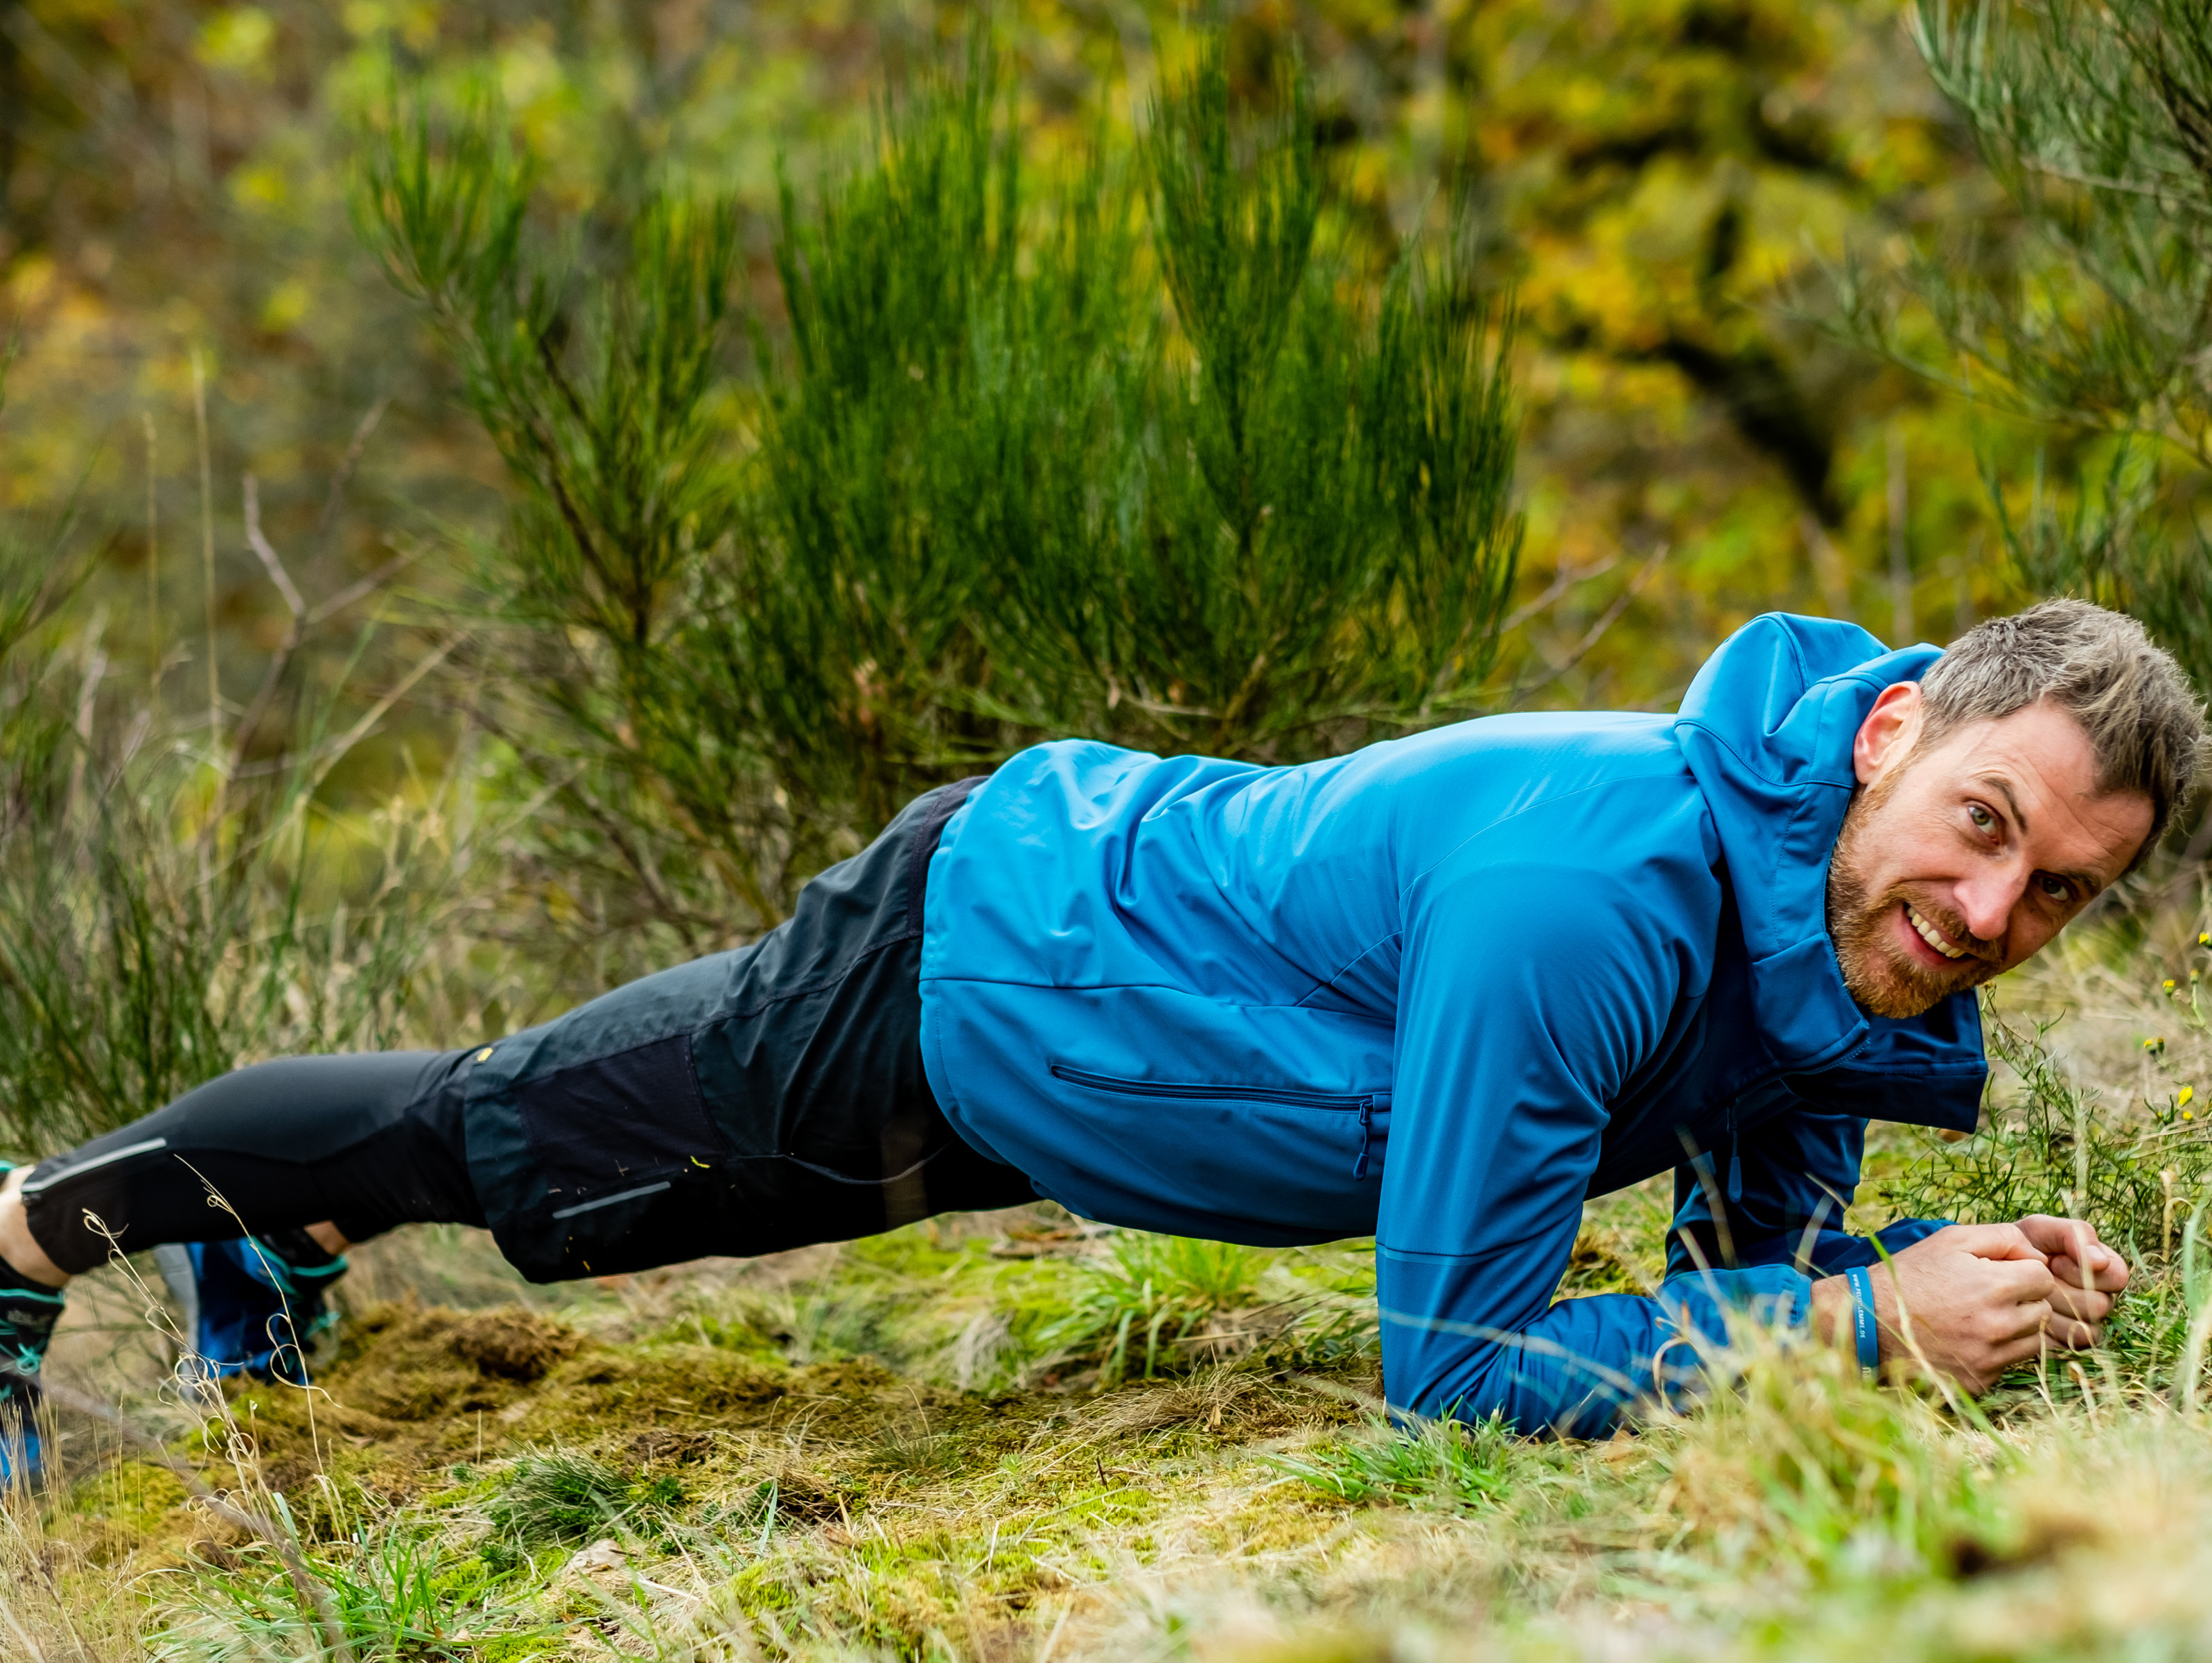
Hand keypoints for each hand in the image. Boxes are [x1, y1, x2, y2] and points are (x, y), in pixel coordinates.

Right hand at [1811, 1222, 2055, 1392]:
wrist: (1869, 1320)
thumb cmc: (1910, 1274)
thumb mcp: (1950, 1239)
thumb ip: (2000, 1237)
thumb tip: (2036, 1253)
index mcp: (1994, 1286)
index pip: (2043, 1278)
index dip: (2025, 1271)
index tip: (2002, 1273)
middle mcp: (1998, 1325)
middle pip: (2044, 1311)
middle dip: (2024, 1300)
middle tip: (1991, 1296)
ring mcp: (1990, 1358)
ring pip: (2033, 1341)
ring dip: (2016, 1329)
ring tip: (1980, 1317)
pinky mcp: (1980, 1381)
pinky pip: (2007, 1365)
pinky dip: (1995, 1352)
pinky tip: (1967, 1339)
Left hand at [2012, 1213, 2127, 1344]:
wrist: (1989, 1271)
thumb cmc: (2020, 1246)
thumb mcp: (2043, 1228)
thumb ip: (2075, 1235)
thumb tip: (2099, 1261)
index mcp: (2101, 1270)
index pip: (2117, 1276)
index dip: (2085, 1270)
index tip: (2056, 1261)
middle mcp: (2099, 1298)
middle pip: (2100, 1305)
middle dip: (2065, 1290)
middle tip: (2040, 1280)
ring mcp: (2084, 1323)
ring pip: (2086, 1327)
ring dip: (2053, 1310)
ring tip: (2033, 1295)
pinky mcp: (2066, 1343)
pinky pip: (2069, 1344)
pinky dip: (2046, 1329)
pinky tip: (2029, 1314)